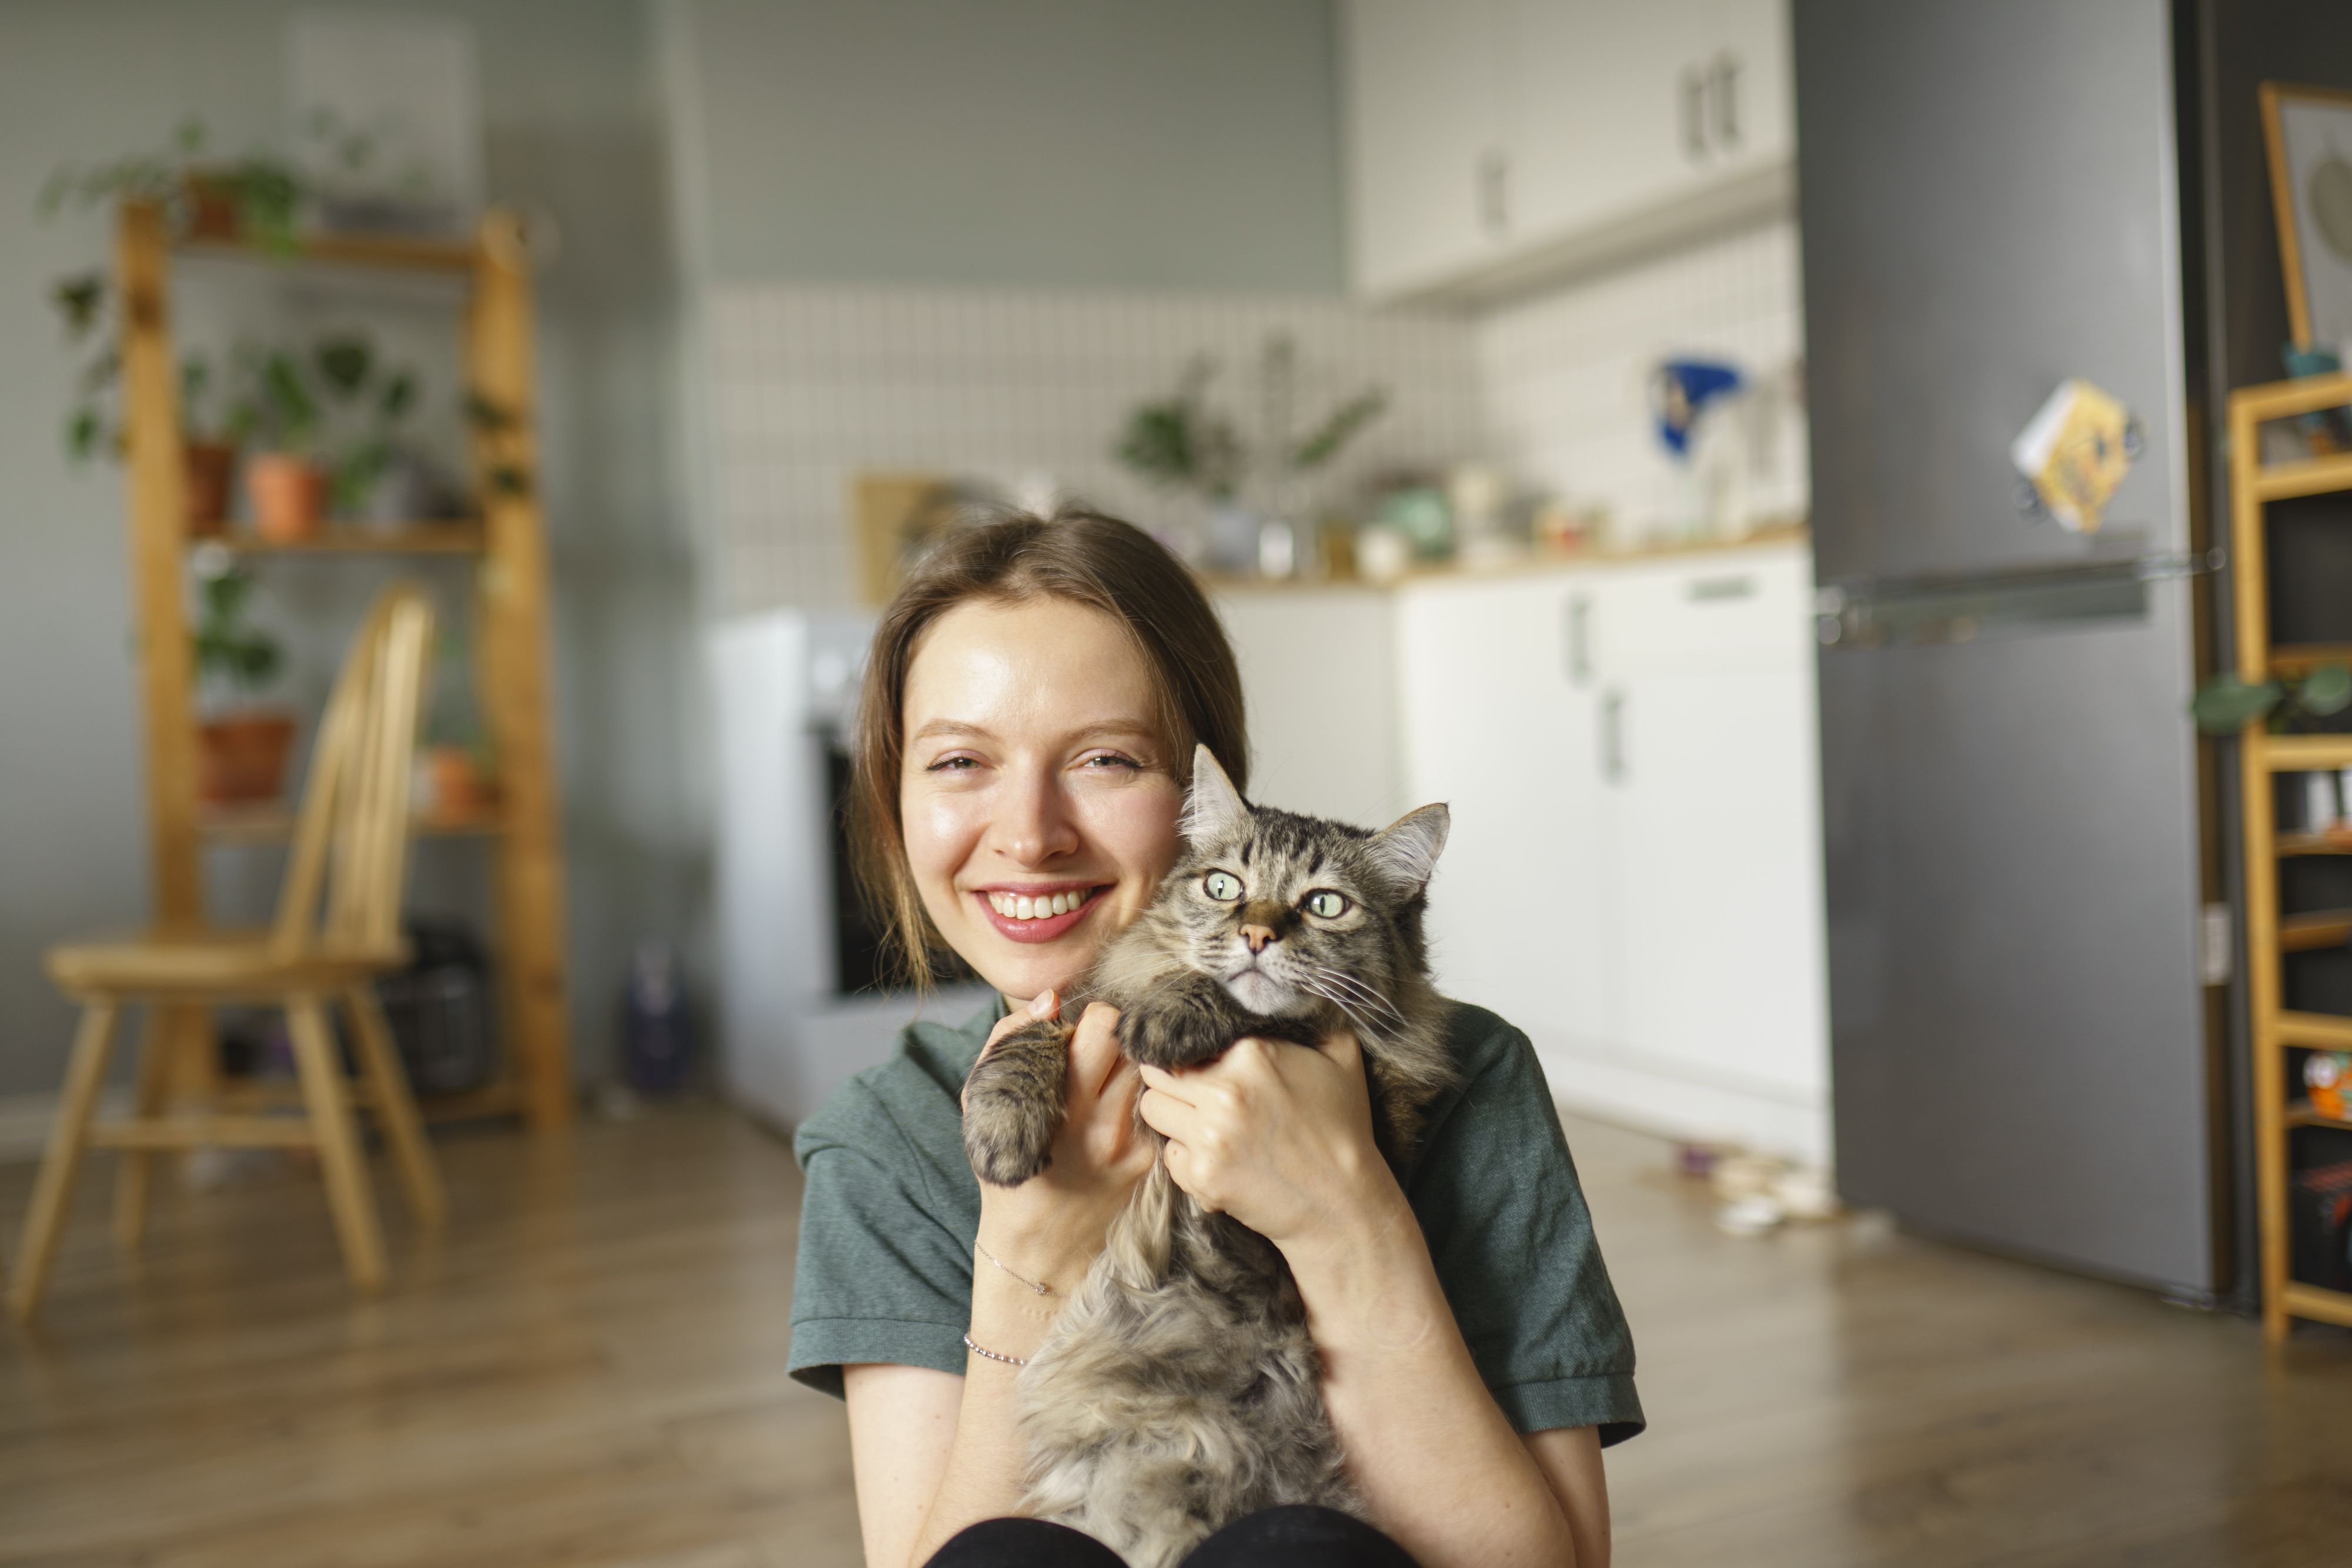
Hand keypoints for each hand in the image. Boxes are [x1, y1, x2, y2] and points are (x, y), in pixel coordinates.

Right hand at [968, 996, 1154, 1289]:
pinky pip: (1151, 1106)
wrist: (1037, 1244)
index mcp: (1059, 1100)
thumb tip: (1051, 1001)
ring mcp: (1129, 1142)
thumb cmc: (1006, 1162)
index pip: (1103, 1025)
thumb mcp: (984, 1100)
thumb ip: (1009, 1040)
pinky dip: (1135, 1102)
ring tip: (1104, 1085)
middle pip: (1133, 1043)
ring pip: (1147, 1071)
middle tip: (1098, 1053)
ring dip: (1128, 1067)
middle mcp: (1101, 1121)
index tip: (1078, 1037)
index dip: (1091, 1020)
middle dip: (1117, 1037)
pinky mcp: (1147, 1159)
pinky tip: (1112, 1117)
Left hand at [1136, 1031, 1405, 1252]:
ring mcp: (1209, 1135)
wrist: (1344, 1204)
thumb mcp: (1342, 1059)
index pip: (1184, 1037)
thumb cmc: (1344, 1130)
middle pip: (1156, 1071)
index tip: (1195, 1061)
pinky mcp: (1202, 1176)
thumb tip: (1293, 990)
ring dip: (1171, 1115)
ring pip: (1152, 1110)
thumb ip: (1313, 1017)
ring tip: (1202, 1124)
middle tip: (1193, 1094)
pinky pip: (1168, 1156)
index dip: (1187, 1048)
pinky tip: (1216, 1159)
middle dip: (1171, 1080)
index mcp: (1251, 1054)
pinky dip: (1185, 1157)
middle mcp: (1223, 1090)